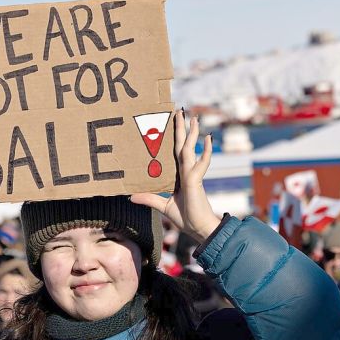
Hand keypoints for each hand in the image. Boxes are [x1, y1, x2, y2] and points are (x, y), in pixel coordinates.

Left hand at [131, 109, 221, 243]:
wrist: (198, 229)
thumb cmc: (185, 217)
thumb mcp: (162, 206)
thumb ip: (149, 198)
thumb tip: (130, 196)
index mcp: (179, 175)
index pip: (175, 151)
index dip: (174, 137)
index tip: (171, 122)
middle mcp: (186, 171)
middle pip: (182, 145)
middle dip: (181, 128)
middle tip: (180, 110)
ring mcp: (192, 174)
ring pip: (190, 149)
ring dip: (191, 133)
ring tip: (193, 118)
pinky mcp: (196, 180)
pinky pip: (201, 162)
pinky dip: (206, 151)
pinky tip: (208, 137)